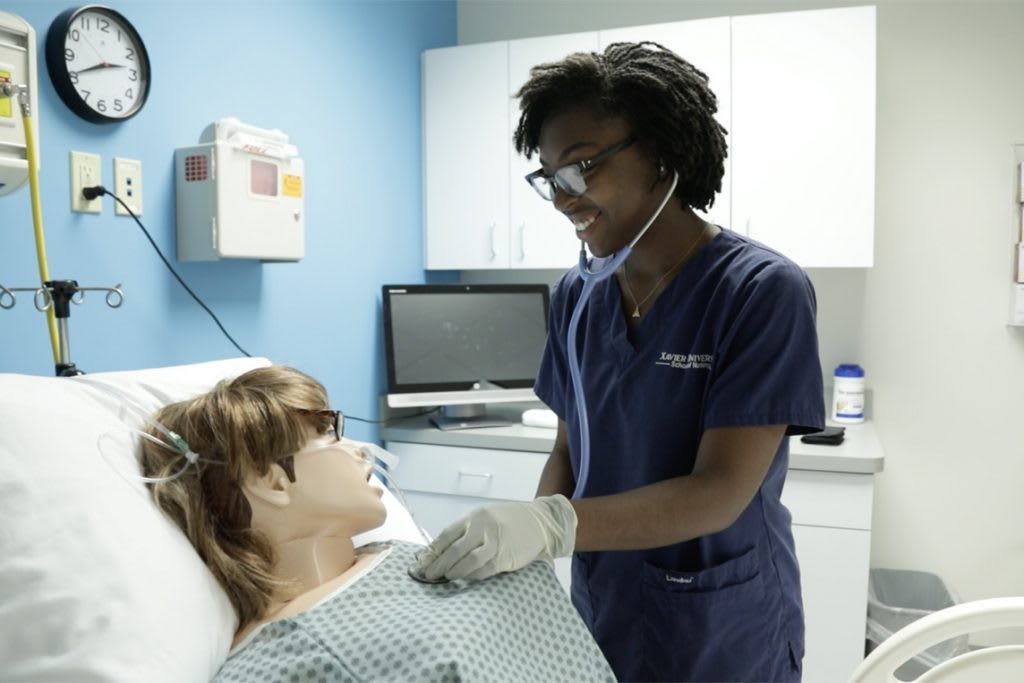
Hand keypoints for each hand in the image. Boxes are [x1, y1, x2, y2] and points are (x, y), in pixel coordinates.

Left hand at [417, 495, 576, 580]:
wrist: (539, 522)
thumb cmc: (507, 521)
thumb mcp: (485, 517)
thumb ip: (466, 530)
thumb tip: (441, 550)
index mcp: (475, 517)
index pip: (447, 534)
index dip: (433, 550)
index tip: (422, 561)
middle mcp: (483, 528)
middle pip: (454, 550)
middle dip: (439, 564)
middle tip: (428, 574)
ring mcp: (495, 543)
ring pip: (468, 561)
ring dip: (454, 572)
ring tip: (445, 578)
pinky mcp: (505, 557)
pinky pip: (484, 570)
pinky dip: (472, 576)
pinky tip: (465, 579)